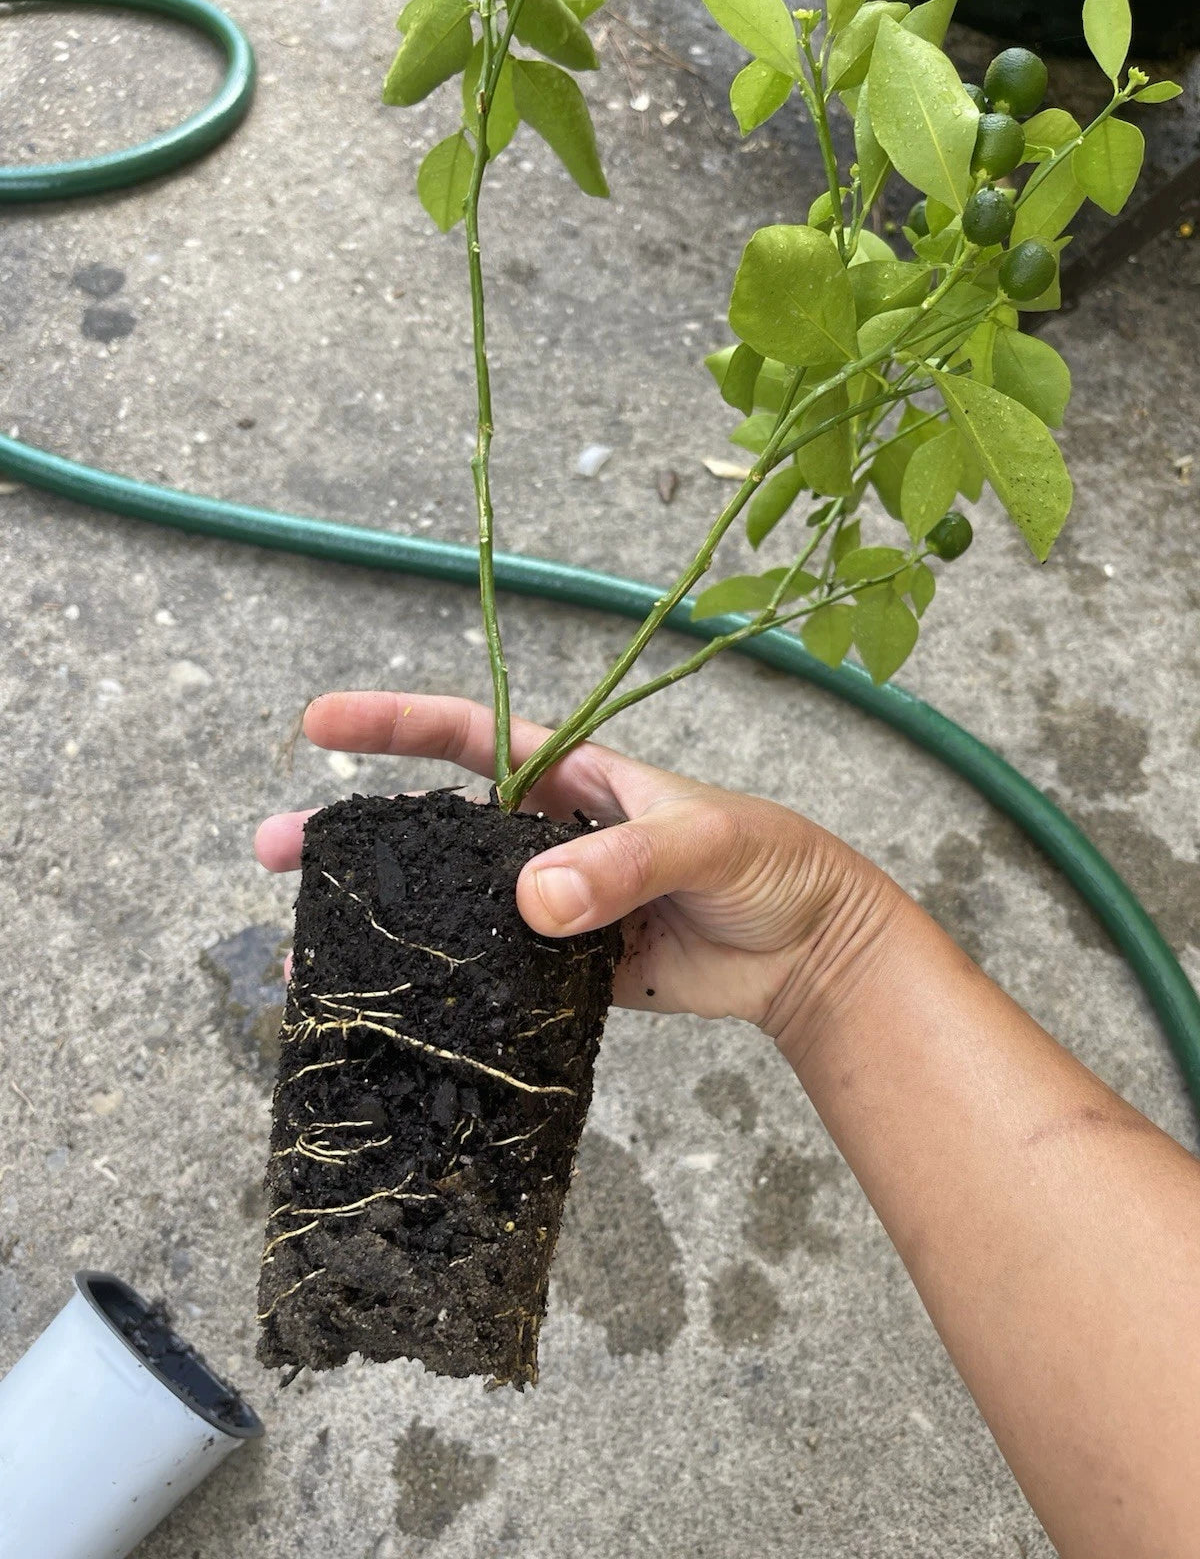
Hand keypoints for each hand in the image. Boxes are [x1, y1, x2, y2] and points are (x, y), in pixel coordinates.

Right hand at [255, 691, 900, 1038]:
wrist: (815, 952)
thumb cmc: (771, 863)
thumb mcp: (703, 842)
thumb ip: (623, 863)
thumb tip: (532, 901)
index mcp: (573, 777)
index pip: (469, 736)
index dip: (393, 724)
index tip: (317, 723)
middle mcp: (549, 837)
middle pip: (433, 827)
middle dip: (352, 833)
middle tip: (272, 851)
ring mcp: (552, 908)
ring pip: (451, 906)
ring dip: (383, 919)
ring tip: (306, 945)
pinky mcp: (566, 973)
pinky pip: (493, 976)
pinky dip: (444, 988)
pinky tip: (391, 1003)